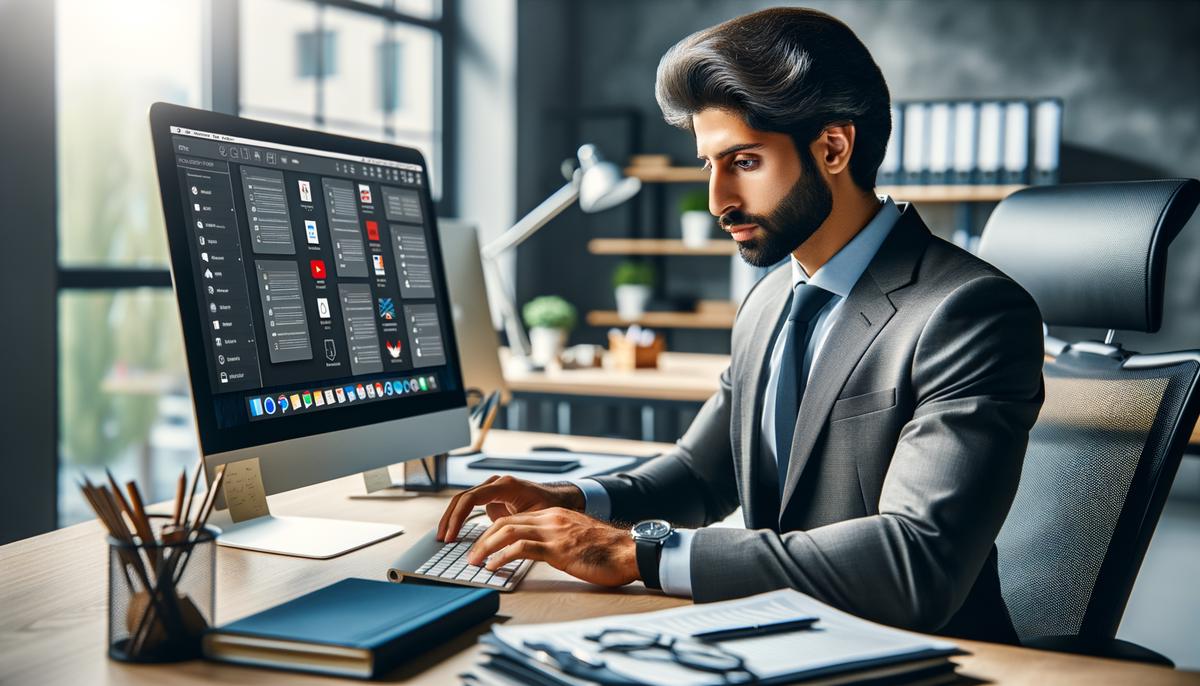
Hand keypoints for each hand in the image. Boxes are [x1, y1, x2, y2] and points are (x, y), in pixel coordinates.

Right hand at [436, 475, 584, 542]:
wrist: (558, 499)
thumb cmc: (550, 507)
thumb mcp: (534, 518)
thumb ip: (514, 526)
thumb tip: (496, 543)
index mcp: (505, 486)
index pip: (472, 498)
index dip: (458, 517)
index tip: (452, 535)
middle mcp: (495, 484)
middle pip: (462, 498)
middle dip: (449, 519)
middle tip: (442, 539)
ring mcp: (492, 490)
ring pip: (463, 501)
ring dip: (451, 519)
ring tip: (443, 537)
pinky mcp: (491, 498)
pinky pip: (470, 507)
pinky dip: (460, 519)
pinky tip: (454, 534)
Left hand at [466, 507, 638, 586]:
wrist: (629, 551)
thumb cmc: (607, 551)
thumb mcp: (576, 539)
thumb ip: (556, 540)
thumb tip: (538, 552)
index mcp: (554, 515)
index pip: (514, 518)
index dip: (492, 531)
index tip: (481, 546)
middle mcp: (551, 519)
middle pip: (505, 522)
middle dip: (482, 538)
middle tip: (471, 556)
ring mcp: (554, 533)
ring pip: (508, 532)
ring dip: (486, 547)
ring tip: (476, 562)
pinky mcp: (559, 549)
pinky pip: (522, 549)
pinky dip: (503, 557)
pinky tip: (494, 566)